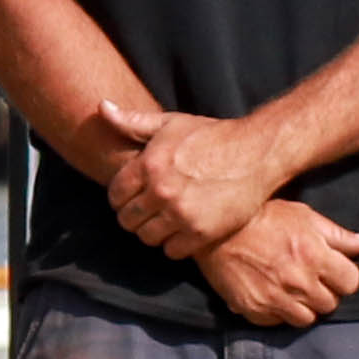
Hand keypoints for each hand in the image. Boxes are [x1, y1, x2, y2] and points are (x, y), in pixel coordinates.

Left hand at [95, 98, 284, 260]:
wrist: (256, 153)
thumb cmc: (211, 136)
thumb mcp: (170, 123)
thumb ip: (133, 121)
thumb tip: (102, 107)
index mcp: (149, 164)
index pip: (115, 196)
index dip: (121, 198)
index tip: (134, 197)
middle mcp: (162, 191)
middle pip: (127, 220)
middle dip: (135, 216)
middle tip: (150, 211)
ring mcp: (181, 214)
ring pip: (147, 238)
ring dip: (153, 231)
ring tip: (166, 221)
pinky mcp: (201, 233)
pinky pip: (172, 251)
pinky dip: (175, 244)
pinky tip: (184, 230)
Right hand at [198, 202, 358, 328]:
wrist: (217, 229)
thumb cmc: (263, 216)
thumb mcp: (304, 216)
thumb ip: (338, 235)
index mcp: (315, 256)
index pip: (350, 283)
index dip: (344, 278)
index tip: (332, 272)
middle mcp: (298, 281)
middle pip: (330, 304)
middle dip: (324, 293)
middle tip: (310, 280)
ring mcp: (276, 298)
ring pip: (306, 319)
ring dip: (303, 307)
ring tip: (292, 291)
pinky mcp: (254, 309)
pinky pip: (278, 322)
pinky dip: (278, 313)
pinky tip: (272, 296)